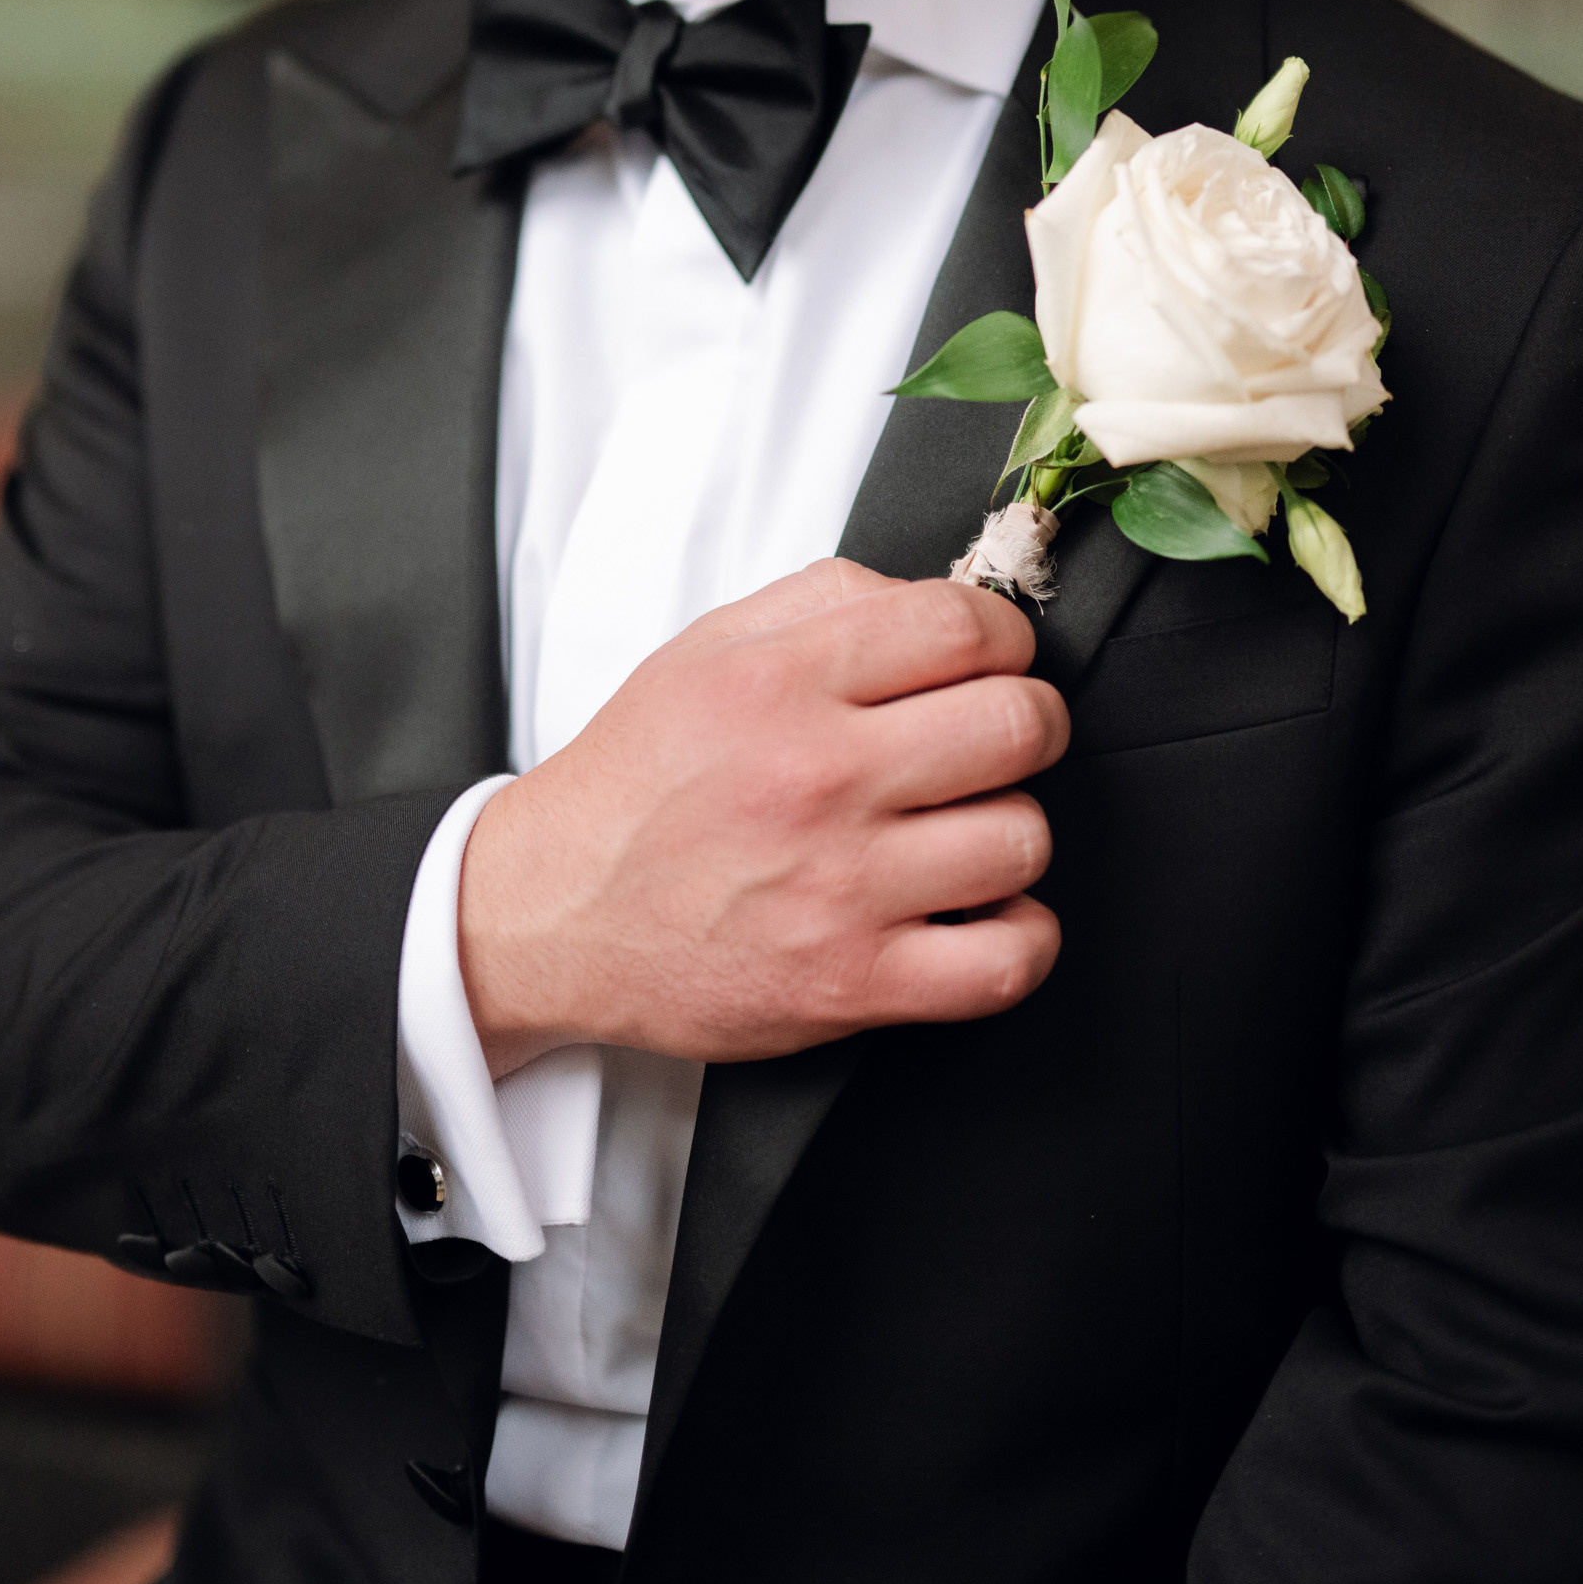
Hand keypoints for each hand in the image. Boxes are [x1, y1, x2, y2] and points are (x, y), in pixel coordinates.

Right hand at [457, 558, 1068, 1074]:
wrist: (554, 913)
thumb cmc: (640, 783)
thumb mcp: (706, 650)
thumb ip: (824, 600)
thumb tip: (939, 599)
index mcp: (782, 682)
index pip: (961, 626)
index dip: (1004, 636)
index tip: (995, 659)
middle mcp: (817, 778)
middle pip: (1015, 725)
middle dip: (1028, 722)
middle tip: (995, 740)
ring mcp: (840, 888)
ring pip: (1022, 838)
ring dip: (1011, 829)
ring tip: (966, 829)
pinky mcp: (852, 984)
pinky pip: (1006, 962)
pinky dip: (1021, 937)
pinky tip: (983, 913)